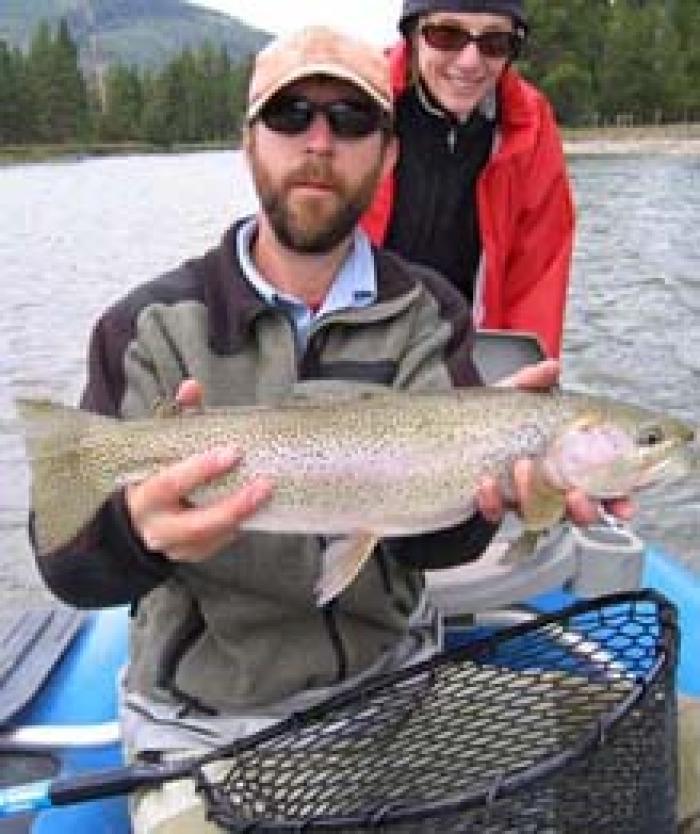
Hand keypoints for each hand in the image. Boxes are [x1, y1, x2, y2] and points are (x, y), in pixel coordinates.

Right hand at [125, 379, 273, 562]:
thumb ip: (177, 416)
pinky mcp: (191, 556)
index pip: (172, 483)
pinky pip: (219, 544)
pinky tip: (255, 509)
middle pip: (198, 522)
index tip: (233, 453)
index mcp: (145, 494)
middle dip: (233, 505)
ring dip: (242, 516)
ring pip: (212, 537)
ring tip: (267, 493)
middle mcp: (157, 526)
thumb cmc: (153, 474)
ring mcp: (174, 547)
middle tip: (264, 484)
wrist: (136, 519)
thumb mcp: (160, 446)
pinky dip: (238, 526)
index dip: (201, 470)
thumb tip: (191, 387)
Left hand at [479, 360, 635, 524]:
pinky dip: (492, 500)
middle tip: (576, 495)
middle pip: (576, 511)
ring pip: (538, 515)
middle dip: (582, 509)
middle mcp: (546, 486)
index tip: (623, 505)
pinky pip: (495, 513)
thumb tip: (550, 367)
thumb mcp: (509, 396)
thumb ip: (530, 382)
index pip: (602, 487)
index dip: (618, 500)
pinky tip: (486, 484)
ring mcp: (519, 499)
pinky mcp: (491, 508)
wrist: (444, 440)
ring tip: (522, 469)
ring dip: (534, 496)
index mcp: (564, 461)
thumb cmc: (488, 420)